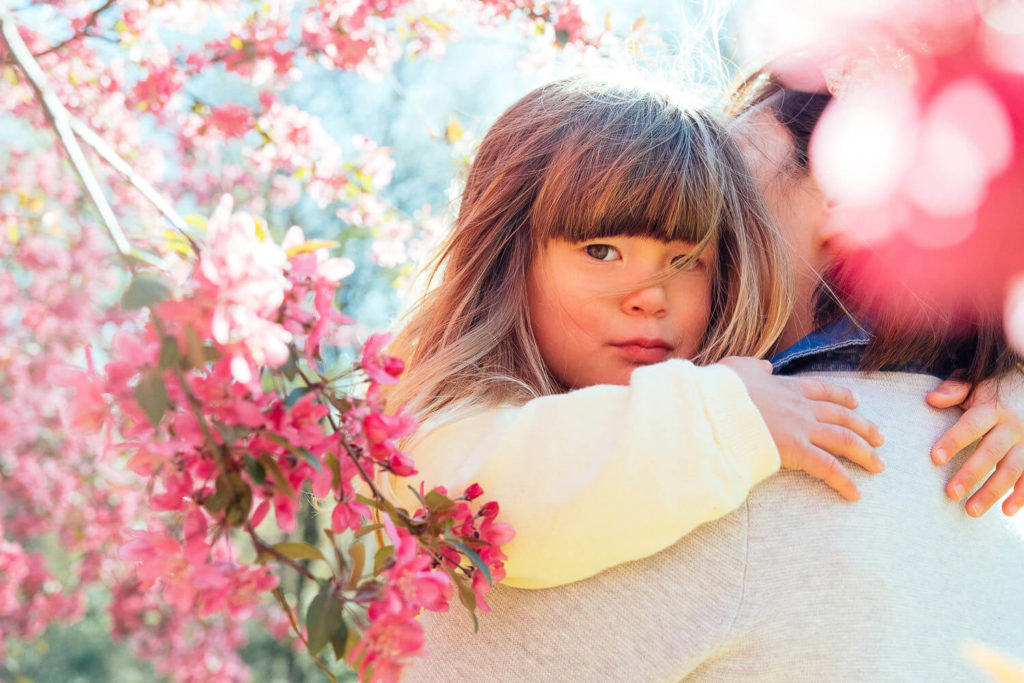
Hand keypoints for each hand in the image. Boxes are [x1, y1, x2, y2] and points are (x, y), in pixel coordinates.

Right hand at [721, 357, 885, 500]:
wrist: (715, 407)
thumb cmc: (720, 390)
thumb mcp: (737, 369)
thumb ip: (754, 367)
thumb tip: (766, 367)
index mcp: (787, 387)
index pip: (822, 390)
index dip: (842, 396)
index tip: (857, 402)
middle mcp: (801, 406)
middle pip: (842, 417)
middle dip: (864, 427)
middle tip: (880, 437)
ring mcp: (801, 428)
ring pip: (844, 440)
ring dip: (865, 454)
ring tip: (879, 465)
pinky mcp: (796, 450)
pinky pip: (828, 468)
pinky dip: (844, 481)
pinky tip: (855, 494)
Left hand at [927, 372, 1023, 516]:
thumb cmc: (992, 387)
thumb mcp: (974, 381)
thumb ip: (954, 389)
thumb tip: (931, 399)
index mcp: (993, 408)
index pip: (971, 425)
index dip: (954, 441)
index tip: (934, 458)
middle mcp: (1013, 426)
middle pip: (991, 452)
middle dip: (971, 474)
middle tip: (951, 494)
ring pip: (1012, 470)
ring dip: (992, 492)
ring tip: (971, 511)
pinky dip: (1022, 496)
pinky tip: (1006, 512)